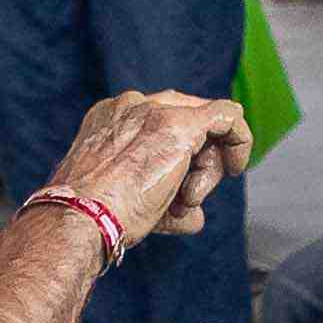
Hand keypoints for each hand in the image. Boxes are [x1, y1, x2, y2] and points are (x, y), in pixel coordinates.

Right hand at [39, 90, 246, 256]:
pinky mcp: (181, 124)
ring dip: (207, 171)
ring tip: (185, 200)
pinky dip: (239, 142)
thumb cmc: (98, 214)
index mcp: (111, 118)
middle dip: (196, 164)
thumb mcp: (128, 197)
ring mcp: (156, 111)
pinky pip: (229, 117)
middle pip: (188, 122)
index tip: (180, 190)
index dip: (181, 160)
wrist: (83, 216)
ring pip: (207, 127)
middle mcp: (132, 105)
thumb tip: (193, 216)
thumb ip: (164, 197)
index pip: (163, 125)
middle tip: (186, 199)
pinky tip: (235, 167)